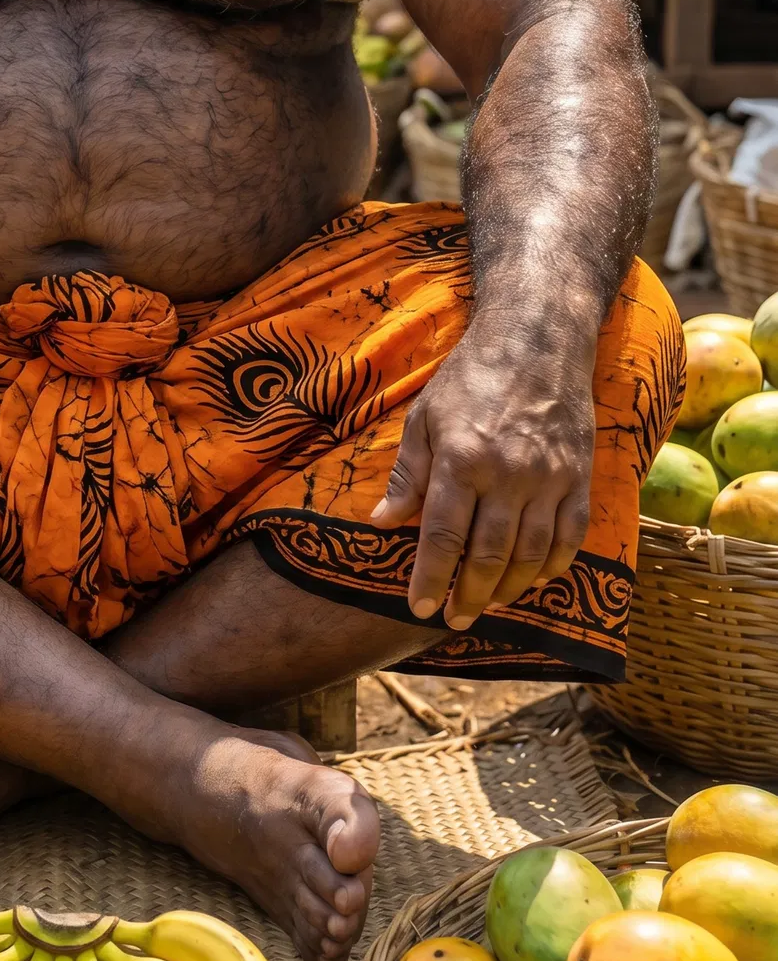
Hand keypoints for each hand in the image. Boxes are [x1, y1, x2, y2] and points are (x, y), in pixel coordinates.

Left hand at [370, 326, 595, 628]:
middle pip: (489, 554)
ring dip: (509, 588)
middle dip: (470, 595)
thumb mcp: (424, 417)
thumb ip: (406, 475)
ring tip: (489, 605)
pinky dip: (554, 566)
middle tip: (456, 620)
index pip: (442, 535)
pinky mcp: (579, 476)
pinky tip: (535, 579)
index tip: (421, 608)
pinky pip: (571, 536)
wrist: (536, 340)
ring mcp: (549, 477)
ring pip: (531, 553)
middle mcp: (507, 473)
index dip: (431, 578)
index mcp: (461, 458)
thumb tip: (381, 523)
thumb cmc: (470, 377)